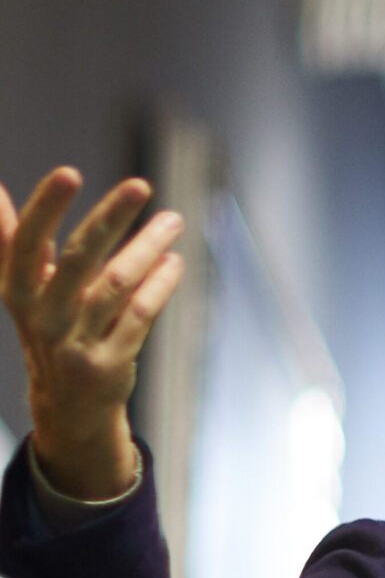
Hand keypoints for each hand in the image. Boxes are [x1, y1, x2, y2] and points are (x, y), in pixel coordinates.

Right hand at [0, 170, 184, 499]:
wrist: (67, 405)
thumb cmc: (48, 329)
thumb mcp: (22, 287)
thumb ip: (10, 238)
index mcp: (18, 291)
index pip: (26, 243)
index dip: (44, 207)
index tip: (69, 172)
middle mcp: (43, 316)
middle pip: (78, 259)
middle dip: (109, 219)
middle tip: (140, 185)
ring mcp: (76, 342)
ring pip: (116, 285)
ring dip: (147, 248)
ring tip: (172, 220)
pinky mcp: (110, 363)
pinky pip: (140, 316)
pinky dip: (160, 286)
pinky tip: (175, 261)